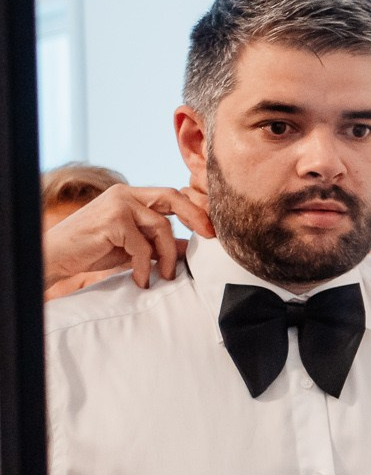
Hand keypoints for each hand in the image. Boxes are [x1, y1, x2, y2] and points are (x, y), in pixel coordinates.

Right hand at [43, 184, 213, 297]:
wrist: (56, 256)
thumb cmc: (92, 250)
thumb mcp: (131, 246)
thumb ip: (156, 243)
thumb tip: (189, 250)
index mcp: (130, 195)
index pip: (170, 195)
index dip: (193, 210)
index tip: (210, 229)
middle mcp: (125, 194)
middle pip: (172, 197)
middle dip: (195, 217)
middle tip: (210, 238)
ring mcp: (118, 205)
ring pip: (161, 227)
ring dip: (167, 256)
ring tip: (165, 276)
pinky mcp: (112, 221)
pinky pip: (142, 246)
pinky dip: (145, 267)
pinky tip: (142, 280)